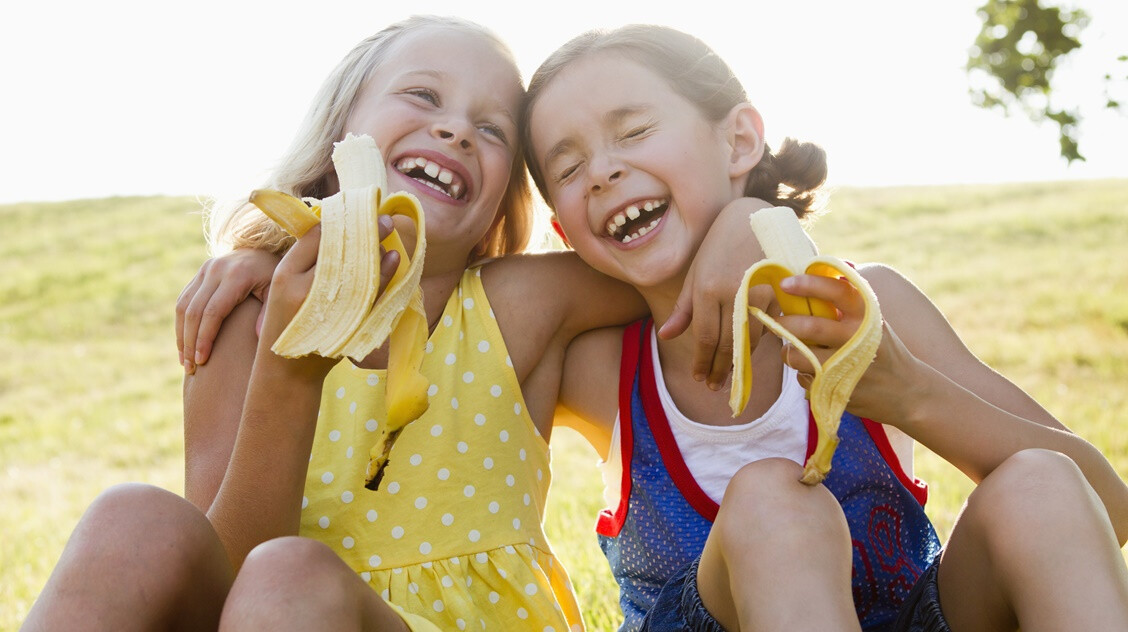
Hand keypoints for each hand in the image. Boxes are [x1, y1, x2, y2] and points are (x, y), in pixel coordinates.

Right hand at [176, 248, 280, 373]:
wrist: (268, 252)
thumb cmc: (277, 278)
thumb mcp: (279, 292)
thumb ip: (269, 313)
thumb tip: (257, 337)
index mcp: (237, 275)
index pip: (213, 311)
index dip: (205, 338)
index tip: (202, 361)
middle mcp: (216, 270)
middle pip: (193, 311)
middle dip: (190, 342)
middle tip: (192, 369)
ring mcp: (205, 270)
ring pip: (183, 306)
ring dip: (181, 336)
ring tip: (186, 362)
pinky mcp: (199, 273)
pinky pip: (183, 301)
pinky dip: (181, 325)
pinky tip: (185, 345)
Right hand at [257, 219, 400, 379]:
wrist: (288, 371)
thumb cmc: (290, 321)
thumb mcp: (285, 286)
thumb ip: (306, 259)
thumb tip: (338, 225)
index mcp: (284, 274)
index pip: (316, 237)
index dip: (341, 219)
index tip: (359, 209)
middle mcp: (303, 289)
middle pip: (339, 249)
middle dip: (365, 230)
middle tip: (384, 217)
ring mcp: (327, 308)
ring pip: (357, 268)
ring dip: (376, 249)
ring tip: (389, 233)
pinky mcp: (345, 324)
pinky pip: (371, 294)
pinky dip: (386, 274)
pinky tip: (393, 258)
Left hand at [658, 197, 773, 389]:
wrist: (752, 219)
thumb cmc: (717, 248)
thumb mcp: (695, 275)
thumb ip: (684, 309)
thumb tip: (665, 336)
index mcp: (707, 289)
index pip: (704, 338)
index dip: (701, 362)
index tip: (699, 378)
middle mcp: (732, 293)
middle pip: (726, 344)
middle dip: (718, 369)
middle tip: (713, 387)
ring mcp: (758, 292)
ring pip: (749, 338)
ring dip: (738, 361)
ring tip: (729, 375)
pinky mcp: (778, 291)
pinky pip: (768, 326)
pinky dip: (757, 342)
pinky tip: (747, 353)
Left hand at [773, 274, 922, 423]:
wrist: (905, 390)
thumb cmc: (881, 347)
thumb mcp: (872, 320)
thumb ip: (847, 300)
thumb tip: (815, 270)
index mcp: (867, 315)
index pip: (836, 291)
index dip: (808, 284)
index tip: (785, 284)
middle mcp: (858, 339)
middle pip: (811, 327)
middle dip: (785, 323)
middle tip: (776, 322)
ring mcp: (848, 367)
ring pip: (800, 356)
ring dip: (789, 352)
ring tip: (792, 349)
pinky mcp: (838, 390)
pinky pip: (804, 378)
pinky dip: (802, 373)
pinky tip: (814, 371)